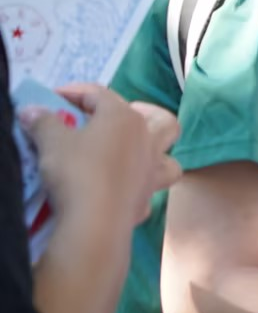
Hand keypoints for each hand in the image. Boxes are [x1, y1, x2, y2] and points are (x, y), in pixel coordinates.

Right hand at [24, 85, 179, 228]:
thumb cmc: (76, 170)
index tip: (53, 99)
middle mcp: (148, 142)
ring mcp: (153, 174)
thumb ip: (43, 121)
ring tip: (134, 154)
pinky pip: (149, 190)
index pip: (101, 95)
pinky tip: (121, 189)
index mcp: (126, 119)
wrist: (95, 220)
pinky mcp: (147, 202)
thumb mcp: (50, 140)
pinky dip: (138, 188)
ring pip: (170, 158)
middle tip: (120, 119)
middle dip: (145, 113)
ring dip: (157, 154)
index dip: (76, 93)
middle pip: (162, 121)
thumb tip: (32, 111)